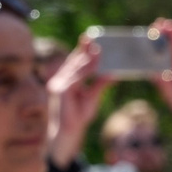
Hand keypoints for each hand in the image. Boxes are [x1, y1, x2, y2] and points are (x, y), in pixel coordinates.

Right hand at [45, 39, 111, 170]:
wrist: (67, 134)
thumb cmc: (78, 117)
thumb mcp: (93, 97)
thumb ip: (100, 84)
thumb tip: (113, 73)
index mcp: (65, 80)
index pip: (74, 61)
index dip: (81, 49)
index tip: (90, 37)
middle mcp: (59, 80)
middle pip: (73, 61)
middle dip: (85, 50)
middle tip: (95, 39)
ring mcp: (58, 85)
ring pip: (75, 68)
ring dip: (87, 59)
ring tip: (99, 50)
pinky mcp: (60, 91)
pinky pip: (76, 78)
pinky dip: (86, 71)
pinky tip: (95, 66)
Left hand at [151, 19, 171, 124]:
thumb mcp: (166, 90)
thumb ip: (161, 80)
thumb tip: (153, 71)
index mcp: (161, 65)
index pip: (155, 49)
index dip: (152, 39)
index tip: (147, 32)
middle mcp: (171, 60)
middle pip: (167, 43)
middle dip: (163, 33)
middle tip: (159, 23)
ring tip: (170, 27)